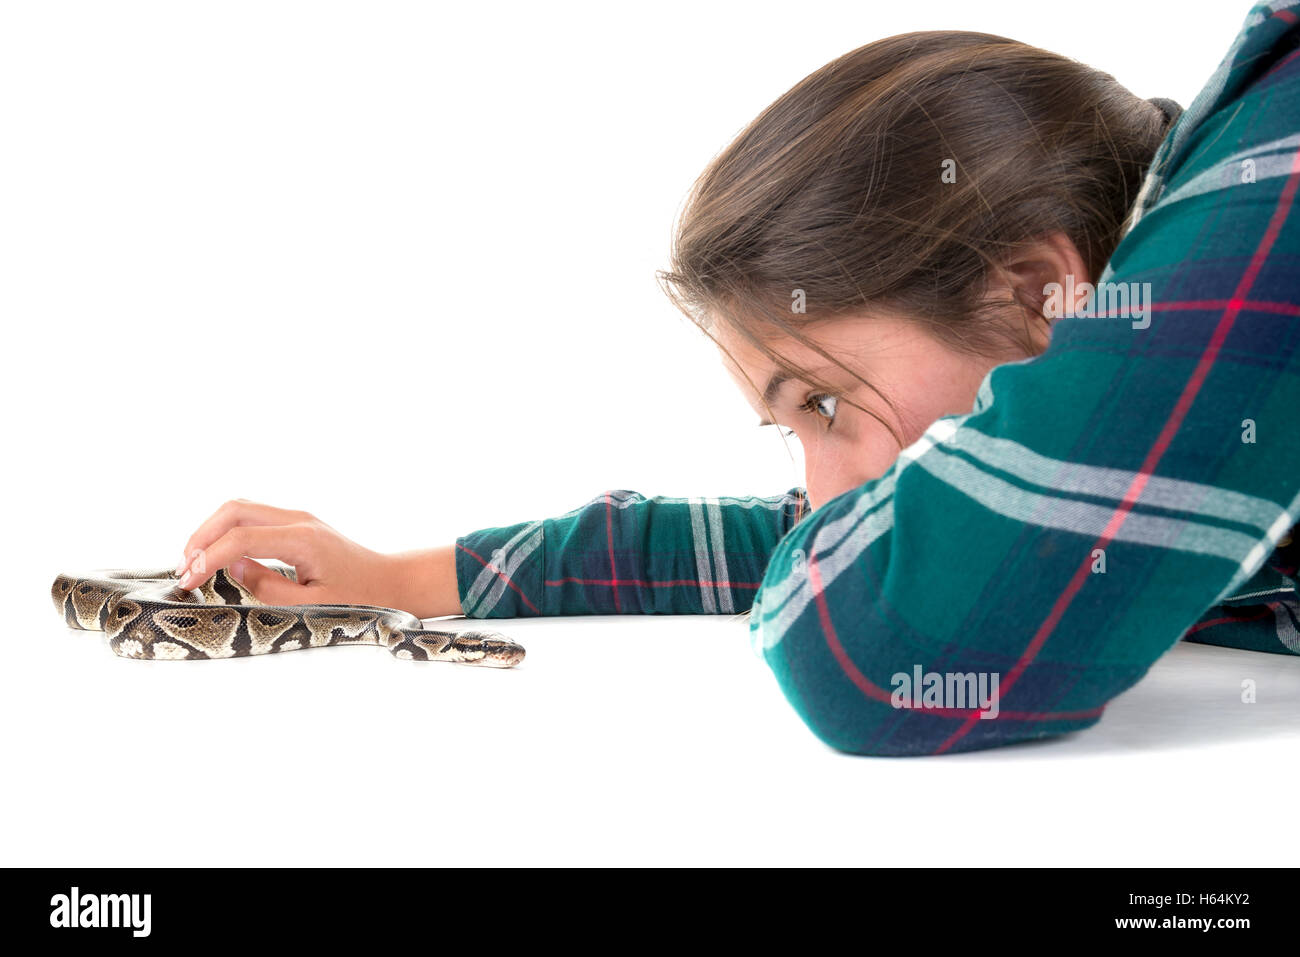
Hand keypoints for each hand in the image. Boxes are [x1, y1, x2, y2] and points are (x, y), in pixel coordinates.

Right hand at [176, 499, 398, 606]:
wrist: (392, 582)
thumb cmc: (360, 597)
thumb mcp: (313, 605)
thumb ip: (268, 588)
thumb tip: (232, 567)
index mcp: (302, 539)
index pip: (240, 538)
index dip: (208, 558)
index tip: (187, 582)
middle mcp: (298, 520)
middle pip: (234, 510)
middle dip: (201, 536)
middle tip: (183, 570)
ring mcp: (298, 518)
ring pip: (240, 509)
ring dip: (212, 531)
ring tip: (193, 564)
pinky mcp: (296, 525)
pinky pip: (252, 518)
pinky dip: (227, 532)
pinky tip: (217, 557)